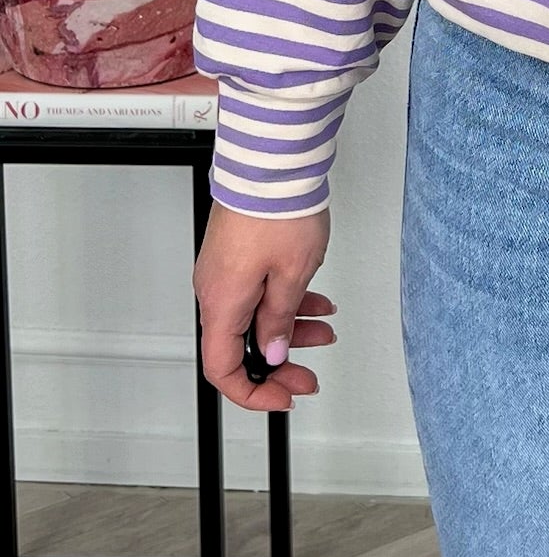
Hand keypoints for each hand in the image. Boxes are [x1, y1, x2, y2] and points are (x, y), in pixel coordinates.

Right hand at [193, 201, 334, 413]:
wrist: (272, 160)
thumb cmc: (278, 209)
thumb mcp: (292, 275)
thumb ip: (280, 320)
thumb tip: (274, 351)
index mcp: (222, 303)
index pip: (224, 369)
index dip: (253, 393)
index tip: (283, 396)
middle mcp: (215, 289)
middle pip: (240, 345)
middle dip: (279, 362)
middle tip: (309, 373)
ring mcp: (224, 269)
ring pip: (253, 316)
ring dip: (289, 328)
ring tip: (325, 329)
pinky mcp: (237, 252)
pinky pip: (257, 290)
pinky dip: (284, 300)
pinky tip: (314, 299)